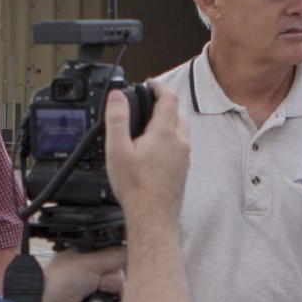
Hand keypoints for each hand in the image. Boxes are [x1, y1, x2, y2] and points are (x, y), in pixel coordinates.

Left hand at [40, 244, 126, 301]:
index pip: (114, 252)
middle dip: (111, 279)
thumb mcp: (93, 261)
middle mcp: (91, 270)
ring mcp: (93, 288)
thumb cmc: (62, 280)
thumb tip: (136, 246)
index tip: (119, 263)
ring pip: (118, 289)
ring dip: (111, 293)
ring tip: (96, 294)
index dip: (117, 259)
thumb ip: (117, 253)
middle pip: (119, 272)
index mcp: (87, 254)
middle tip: (98, 281)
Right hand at [103, 86, 189, 226]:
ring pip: (182, 129)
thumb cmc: (136, 188)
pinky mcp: (183, 170)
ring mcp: (184, 157)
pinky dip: (171, 138)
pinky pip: (181, 145)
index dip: (158, 85)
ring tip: (150, 124)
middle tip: (148, 102)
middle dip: (164, 102)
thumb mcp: (117, 149)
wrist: (153, 217)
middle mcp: (180, 142)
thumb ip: (117, 119)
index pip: (169, 97)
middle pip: (178, 111)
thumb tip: (117, 96)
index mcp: (165, 133)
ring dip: (169, 120)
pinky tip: (156, 149)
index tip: (149, 83)